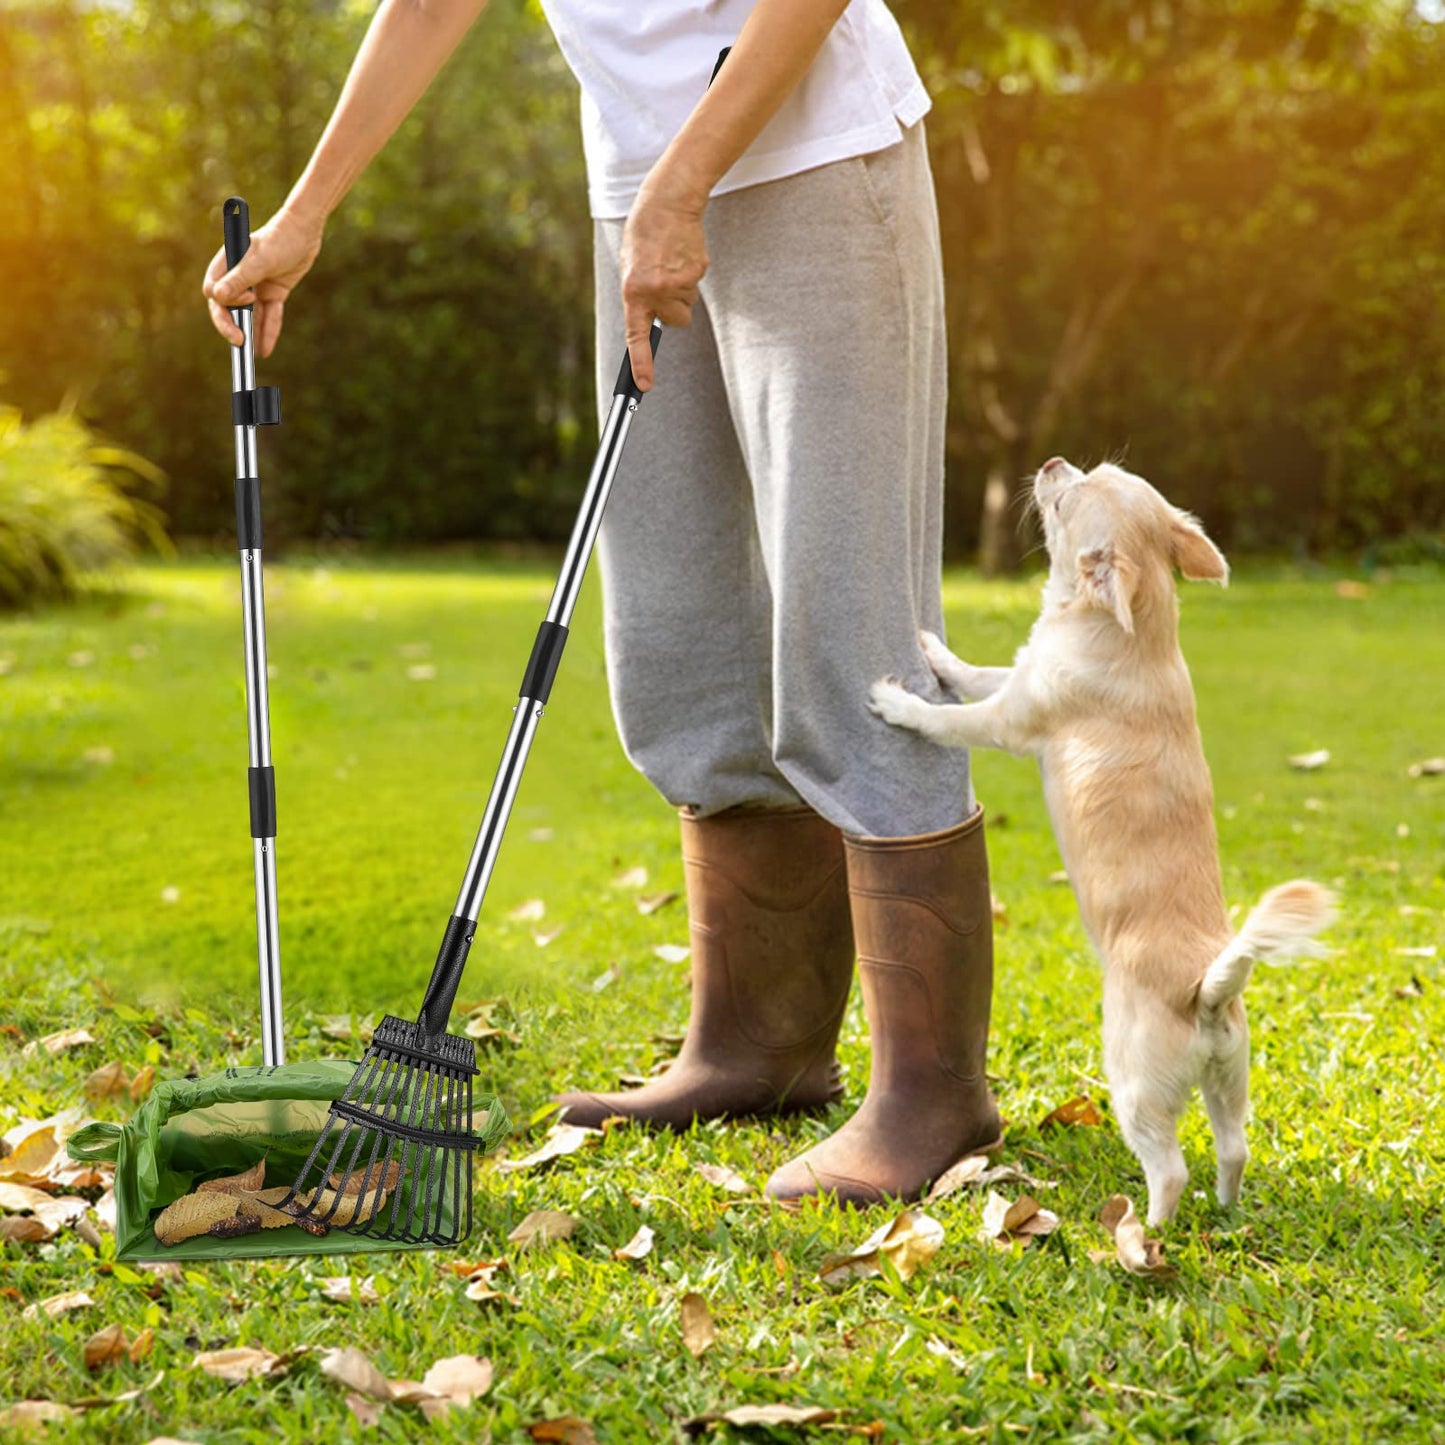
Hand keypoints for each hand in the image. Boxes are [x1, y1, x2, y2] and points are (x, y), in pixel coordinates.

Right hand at [202, 208, 324, 355]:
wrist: (304, 232)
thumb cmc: (277, 240)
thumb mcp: (259, 261)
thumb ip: (239, 279)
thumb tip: (218, 297)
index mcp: (226, 266)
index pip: (215, 294)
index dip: (227, 304)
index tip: (248, 300)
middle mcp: (238, 278)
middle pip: (228, 309)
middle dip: (232, 326)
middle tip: (240, 344)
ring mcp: (256, 287)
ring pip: (250, 316)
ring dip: (251, 334)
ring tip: (252, 356)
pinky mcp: (273, 293)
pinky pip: (269, 316)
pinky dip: (268, 331)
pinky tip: (265, 350)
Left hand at [619, 170, 707, 391]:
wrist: (667, 202)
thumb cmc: (645, 234)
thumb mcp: (630, 265)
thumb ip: (638, 294)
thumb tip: (650, 319)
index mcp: (633, 290)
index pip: (636, 336)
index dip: (641, 363)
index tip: (643, 386)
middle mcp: (655, 290)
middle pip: (676, 321)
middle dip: (674, 308)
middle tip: (665, 280)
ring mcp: (678, 282)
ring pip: (687, 304)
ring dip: (682, 289)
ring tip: (671, 262)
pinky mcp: (697, 271)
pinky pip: (695, 286)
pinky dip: (690, 274)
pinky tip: (681, 254)